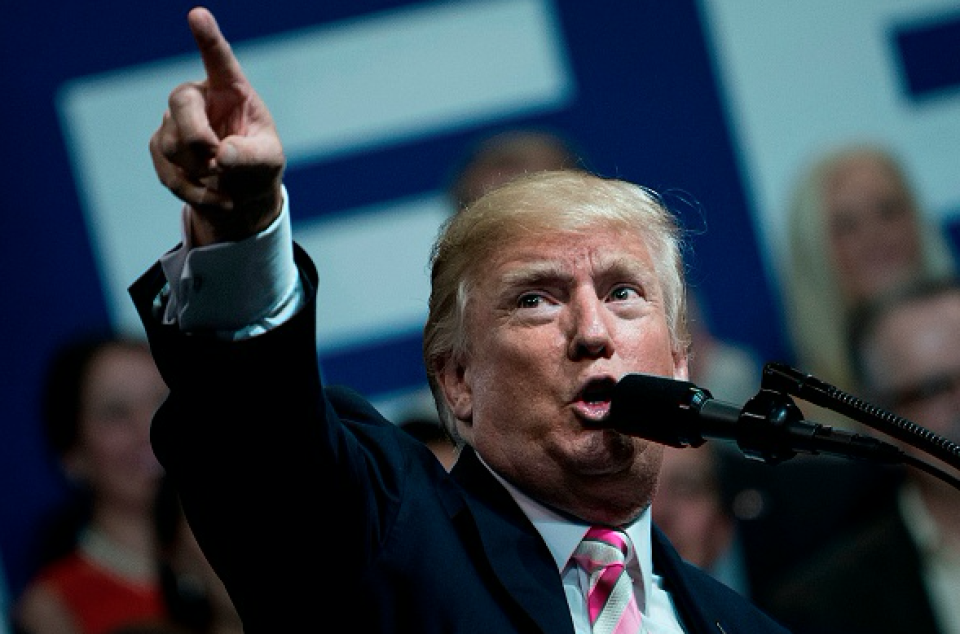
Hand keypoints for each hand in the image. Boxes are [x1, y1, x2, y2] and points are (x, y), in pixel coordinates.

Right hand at [149, 7, 284, 245]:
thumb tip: (221, 155)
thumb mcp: (268, 162)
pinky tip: (220, 199)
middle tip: (216, 161)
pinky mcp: (162, 147)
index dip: (208, 39)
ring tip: (223, 178)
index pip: (218, 60)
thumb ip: (252, 156)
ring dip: (200, 171)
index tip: (198, 15)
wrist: (241, 194)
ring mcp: (176, 121)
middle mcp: (200, 98)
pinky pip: (167, 171)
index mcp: (231, 90)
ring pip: (171, 143)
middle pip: (180, 102)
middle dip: (197, 137)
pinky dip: (194, 192)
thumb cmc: (259, 166)